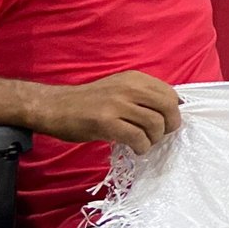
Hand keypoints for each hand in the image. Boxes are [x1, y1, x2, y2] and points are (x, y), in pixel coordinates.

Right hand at [28, 71, 180, 153]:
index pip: (170, 94)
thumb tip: (172, 110)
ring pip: (155, 124)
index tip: (165, 122)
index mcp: (134, 79)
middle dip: (169, 126)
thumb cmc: (89, 102)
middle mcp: (128, 87)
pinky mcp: (106, 122)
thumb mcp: (120, 89)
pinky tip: (135, 148)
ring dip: (154, 139)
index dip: (173, 112)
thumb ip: (143, 96)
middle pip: (168, 108)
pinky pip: (137, 137)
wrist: (54, 107)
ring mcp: (117, 104)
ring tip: (144, 142)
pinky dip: (142, 147)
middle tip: (158, 135)